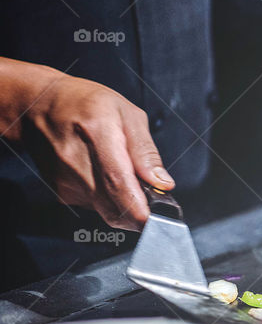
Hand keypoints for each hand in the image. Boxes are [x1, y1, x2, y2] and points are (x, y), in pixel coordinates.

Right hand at [1, 58, 173, 229]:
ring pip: (108, 211)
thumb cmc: (85, 104)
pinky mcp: (61, 193)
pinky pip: (95, 207)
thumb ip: (146, 151)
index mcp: (97, 134)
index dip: (141, 209)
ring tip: (124, 177)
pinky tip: (104, 177)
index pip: (119, 184)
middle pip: (115, 208)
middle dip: (140, 212)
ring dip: (124, 205)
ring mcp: (66, 181)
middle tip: (151, 197)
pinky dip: (108, 200)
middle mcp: (77, 163)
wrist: (37, 107)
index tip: (157, 219)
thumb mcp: (127, 114)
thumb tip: (163, 183)